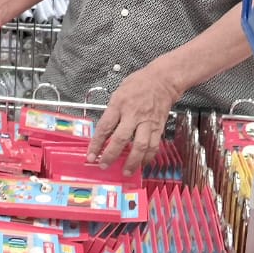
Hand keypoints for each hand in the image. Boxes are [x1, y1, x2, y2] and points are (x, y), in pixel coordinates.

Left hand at [87, 62, 182, 176]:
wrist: (162, 80)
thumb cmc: (138, 84)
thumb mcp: (118, 93)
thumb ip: (112, 112)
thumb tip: (104, 132)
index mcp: (119, 104)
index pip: (105, 127)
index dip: (96, 144)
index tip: (91, 156)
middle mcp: (133, 114)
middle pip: (121, 139)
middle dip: (111, 155)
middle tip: (104, 166)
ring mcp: (147, 122)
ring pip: (140, 146)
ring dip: (132, 161)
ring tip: (126, 172)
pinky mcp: (159, 127)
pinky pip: (154, 146)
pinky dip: (148, 157)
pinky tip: (142, 164)